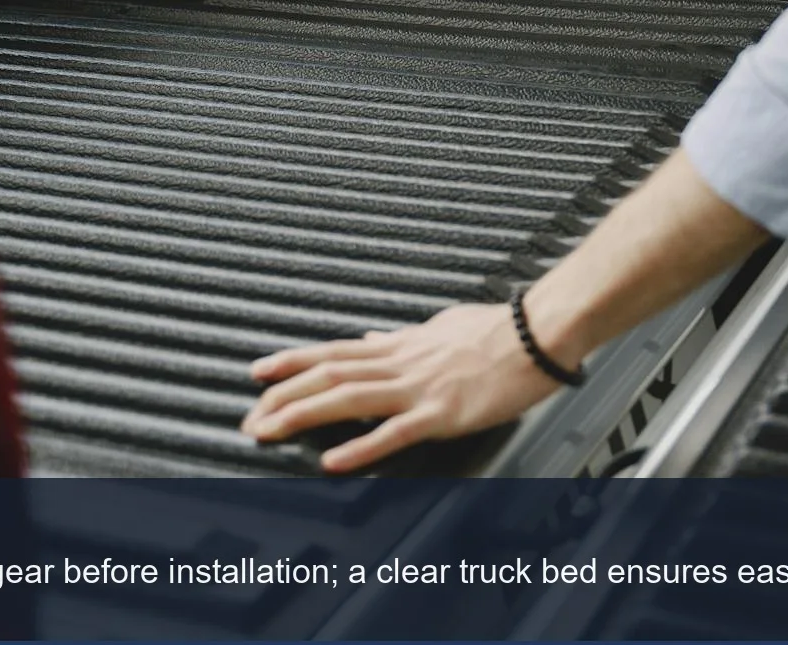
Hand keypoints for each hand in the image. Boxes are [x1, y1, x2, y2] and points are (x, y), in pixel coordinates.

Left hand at [241, 302, 560, 472]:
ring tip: (269, 430)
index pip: (336, 351)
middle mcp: (402, 362)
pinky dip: (360, 447)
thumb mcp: (442, 325)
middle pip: (330, 375)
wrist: (539, 332)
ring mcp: (420, 388)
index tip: (259, 372)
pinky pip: (394, 432)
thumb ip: (406, 337)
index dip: (293, 361)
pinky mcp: (443, 413)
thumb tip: (376, 336)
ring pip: (349, 398)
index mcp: (403, 344)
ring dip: (304, 414)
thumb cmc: (499, 329)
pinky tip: (334, 461)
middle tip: (249, 417)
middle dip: (283, 396)